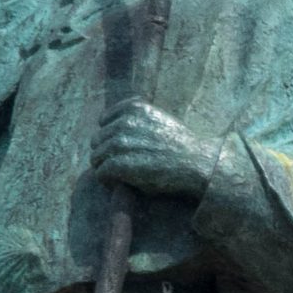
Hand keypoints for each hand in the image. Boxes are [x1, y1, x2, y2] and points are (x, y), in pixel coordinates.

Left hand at [91, 100, 215, 197]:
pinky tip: (118, 184)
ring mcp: (119, 142)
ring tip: (119, 177)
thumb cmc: (181, 145)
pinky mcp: (118, 164)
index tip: (121, 149)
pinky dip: (106, 181)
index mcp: (133, 108)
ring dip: (105, 168)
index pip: (104, 121)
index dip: (110, 136)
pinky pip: (100, 172)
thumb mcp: (161, 119)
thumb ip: (139, 117)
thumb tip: (118, 125)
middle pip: (97, 140)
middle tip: (120, 166)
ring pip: (96, 157)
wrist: (195, 163)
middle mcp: (123, 122)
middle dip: (106, 153)